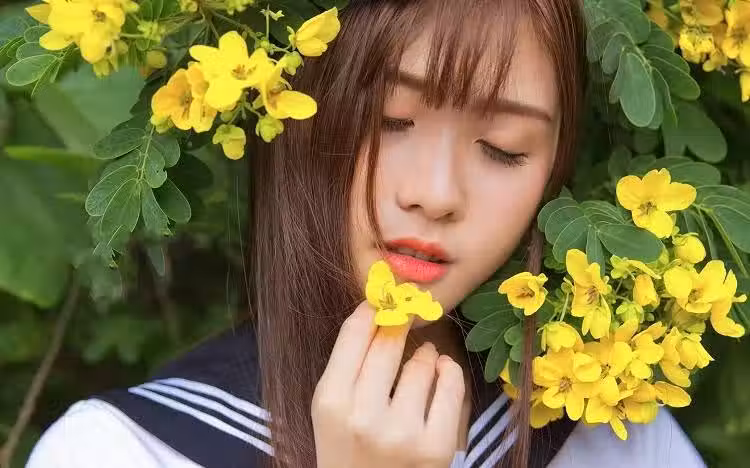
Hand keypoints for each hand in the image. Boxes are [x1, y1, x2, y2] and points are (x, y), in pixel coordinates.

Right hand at [312, 301, 465, 467]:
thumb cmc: (347, 451)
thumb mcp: (330, 410)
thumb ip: (348, 365)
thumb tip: (378, 309)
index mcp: (330, 402)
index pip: (354, 333)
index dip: (372, 309)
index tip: (383, 300)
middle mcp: (364, 415)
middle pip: (389, 342)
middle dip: (400, 324)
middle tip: (406, 318)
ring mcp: (402, 432)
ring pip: (422, 363)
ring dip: (424, 354)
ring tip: (421, 359)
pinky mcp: (436, 447)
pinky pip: (451, 386)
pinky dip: (449, 371)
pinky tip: (441, 371)